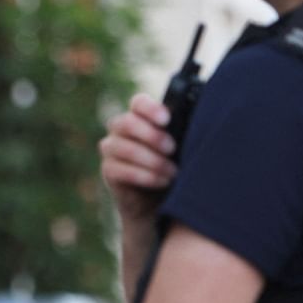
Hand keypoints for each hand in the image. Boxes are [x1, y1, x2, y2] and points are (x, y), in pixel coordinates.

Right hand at [99, 94, 177, 222]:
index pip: (138, 103)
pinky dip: (144, 176)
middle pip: (126, 123)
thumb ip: (180, 132)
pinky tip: (163, 181)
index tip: (166, 120)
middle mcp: (120, 129)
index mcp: (140, 116)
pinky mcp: (108, 170)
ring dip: (151, 160)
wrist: (161, 199)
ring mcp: (111, 149)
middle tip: (172, 149)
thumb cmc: (175, 165)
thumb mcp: (181, 147)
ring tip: (173, 171)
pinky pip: (120, 169)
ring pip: (123, 147)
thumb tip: (194, 122)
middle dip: (152, 136)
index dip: (150, 109)